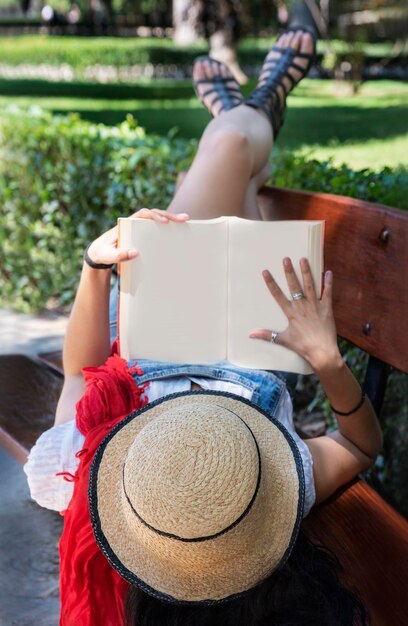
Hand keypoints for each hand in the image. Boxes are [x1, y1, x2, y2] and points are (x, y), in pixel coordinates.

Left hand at [86, 209, 189, 265]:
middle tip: (184, 219)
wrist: (99, 253)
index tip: (164, 222)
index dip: (155, 216)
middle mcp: (134, 223)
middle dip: (169, 215)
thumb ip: (118, 255)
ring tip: (186, 222)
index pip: (142, 214)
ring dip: (171, 220)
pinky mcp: (143, 236)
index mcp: (126, 223)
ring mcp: (140, 229)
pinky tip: (179, 231)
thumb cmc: (102, 253)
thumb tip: (136, 252)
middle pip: (154, 214)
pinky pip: (157, 230)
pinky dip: (168, 229)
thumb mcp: (107, 255)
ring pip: (158, 220)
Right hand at [249, 257, 341, 373]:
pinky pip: (327, 293)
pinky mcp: (327, 308)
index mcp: (291, 313)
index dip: (271, 283)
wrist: (322, 352)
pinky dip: (328, 282)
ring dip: (306, 272)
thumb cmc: (302, 346)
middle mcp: (302, 307)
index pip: (277, 295)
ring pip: (310, 285)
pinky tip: (328, 272)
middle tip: (286, 259)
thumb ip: (267, 335)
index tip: (265, 271)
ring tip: (303, 259)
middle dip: (289, 271)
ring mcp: (315, 306)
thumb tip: (250, 334)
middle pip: (294, 286)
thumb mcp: (283, 340)